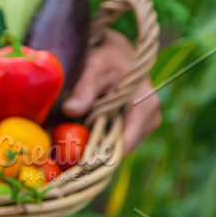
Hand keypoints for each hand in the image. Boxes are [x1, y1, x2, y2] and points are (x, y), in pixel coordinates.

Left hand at [62, 29, 160, 151]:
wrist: (117, 53)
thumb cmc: (107, 57)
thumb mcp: (94, 65)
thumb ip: (84, 87)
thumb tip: (70, 110)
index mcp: (145, 104)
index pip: (124, 143)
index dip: (99, 156)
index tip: (74, 163)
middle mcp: (150, 118)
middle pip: (119, 149)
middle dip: (92, 151)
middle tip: (65, 151)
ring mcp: (145, 125)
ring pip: (115, 147)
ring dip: (94, 145)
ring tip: (72, 137)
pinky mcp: (136, 128)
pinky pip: (115, 141)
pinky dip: (98, 139)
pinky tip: (82, 132)